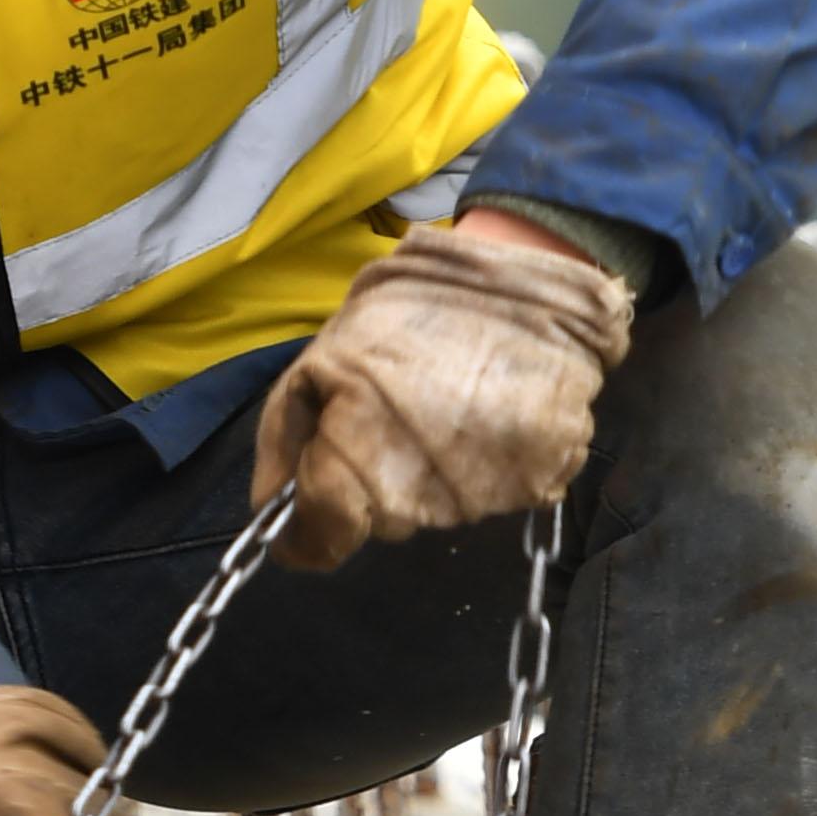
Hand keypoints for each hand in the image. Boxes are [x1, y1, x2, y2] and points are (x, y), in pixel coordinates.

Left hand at [250, 214, 631, 574]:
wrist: (523, 278)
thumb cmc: (410, 310)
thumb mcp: (321, 357)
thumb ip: (286, 439)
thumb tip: (270, 509)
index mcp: (364, 457)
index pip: (324, 537)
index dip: (308, 535)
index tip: (304, 525)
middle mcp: (428, 494)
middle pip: (383, 523)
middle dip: (373, 486)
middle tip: (390, 418)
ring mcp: (492, 494)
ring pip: (438, 512)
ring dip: (430, 474)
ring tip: (441, 408)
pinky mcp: (546, 483)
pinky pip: (497, 496)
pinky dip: (485, 467)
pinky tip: (482, 416)